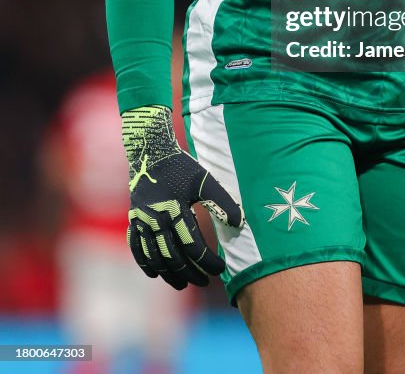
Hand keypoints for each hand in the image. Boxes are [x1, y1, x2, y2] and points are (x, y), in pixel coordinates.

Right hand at [122, 105, 243, 289]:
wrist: (151, 151)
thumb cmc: (182, 166)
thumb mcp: (205, 180)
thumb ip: (222, 201)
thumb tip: (239, 222)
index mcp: (176, 210)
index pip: (194, 247)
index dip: (208, 261)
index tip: (221, 268)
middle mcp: (156, 220)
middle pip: (174, 257)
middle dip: (191, 273)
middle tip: (205, 282)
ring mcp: (142, 222)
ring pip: (155, 257)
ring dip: (169, 275)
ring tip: (183, 284)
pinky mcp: (133, 220)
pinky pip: (137, 248)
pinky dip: (145, 264)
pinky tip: (156, 274)